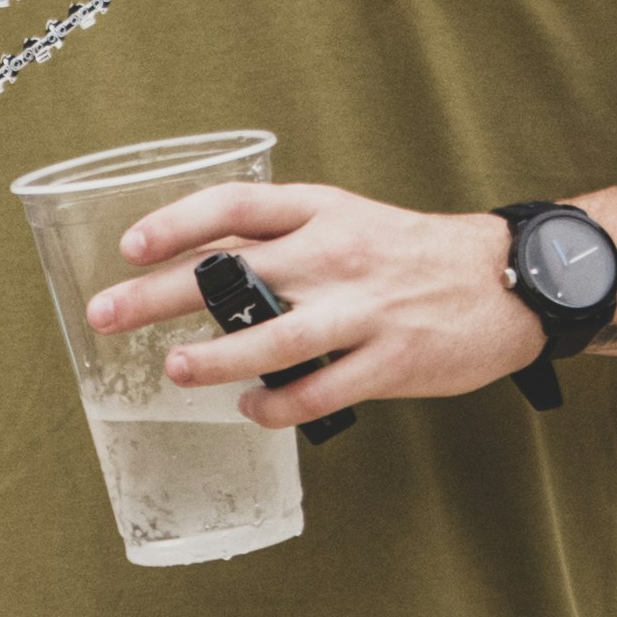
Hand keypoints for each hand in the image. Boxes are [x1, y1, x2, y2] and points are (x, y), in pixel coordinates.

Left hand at [87, 177, 527, 426]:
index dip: (176, 222)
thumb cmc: (416, 255)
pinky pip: (319, 392)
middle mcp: (337, 254)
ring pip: (272, 337)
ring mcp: (364, 309)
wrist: (510, 281)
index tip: (130, 245)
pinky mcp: (391, 360)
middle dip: (159, 294)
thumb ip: (288, 242)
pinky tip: (253, 410)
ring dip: (214, 359)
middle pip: (233, 272)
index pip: (236, 207)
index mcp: (323, 211)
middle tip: (106, 313)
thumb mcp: (351, 222)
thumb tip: (208, 273)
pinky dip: (278, 406)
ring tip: (175, 371)